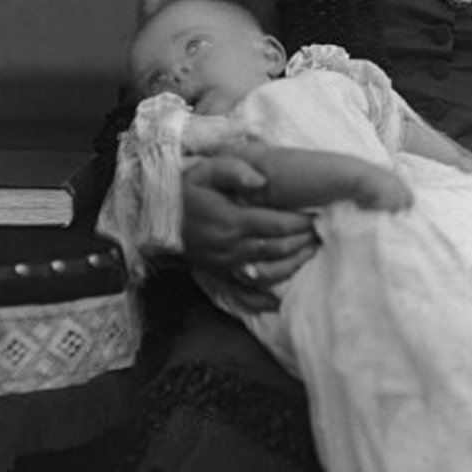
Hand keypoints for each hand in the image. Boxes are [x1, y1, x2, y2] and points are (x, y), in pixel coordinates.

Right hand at [181, 156, 317, 312]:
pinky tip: (279, 301)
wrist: (150, 217)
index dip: (300, 222)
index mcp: (232, 220)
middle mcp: (231, 246)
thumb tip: (262, 181)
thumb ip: (234, 169)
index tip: (316, 215)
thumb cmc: (182, 190)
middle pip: (278, 249)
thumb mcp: (204, 170)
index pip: (277, 225)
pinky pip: (243, 293)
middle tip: (321, 234)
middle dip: (303, 242)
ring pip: (267, 272)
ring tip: (311, 254)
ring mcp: (225, 264)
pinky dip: (262, 300)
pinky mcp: (218, 274)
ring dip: (292, 265)